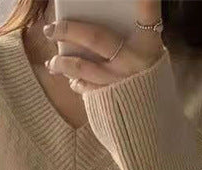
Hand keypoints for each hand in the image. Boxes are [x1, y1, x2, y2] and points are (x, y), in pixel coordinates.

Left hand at [43, 0, 165, 94]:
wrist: (151, 126)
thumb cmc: (149, 85)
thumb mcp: (151, 58)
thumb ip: (133, 40)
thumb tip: (102, 24)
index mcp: (148, 44)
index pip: (148, 10)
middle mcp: (132, 60)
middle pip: (95, 37)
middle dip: (68, 30)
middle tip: (50, 28)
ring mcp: (117, 81)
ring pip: (80, 66)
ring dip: (61, 62)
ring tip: (52, 61)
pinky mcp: (106, 100)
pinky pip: (83, 86)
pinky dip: (75, 82)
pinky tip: (71, 80)